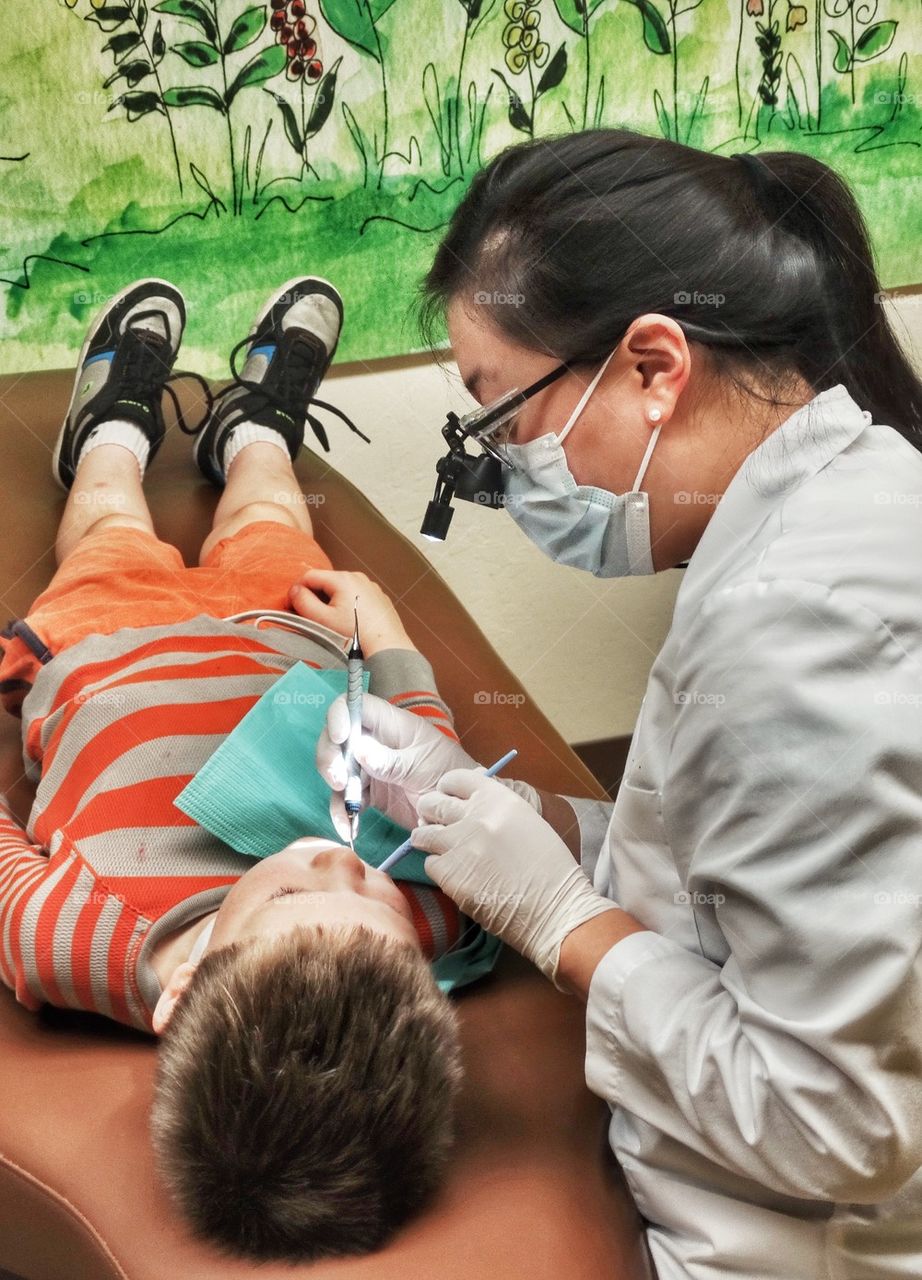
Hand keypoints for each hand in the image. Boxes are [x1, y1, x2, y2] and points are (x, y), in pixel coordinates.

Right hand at [289, 569, 414, 657]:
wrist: (387, 648)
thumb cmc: (354, 635)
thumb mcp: (322, 619)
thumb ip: (303, 602)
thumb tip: (294, 590)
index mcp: (342, 578)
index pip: (309, 576)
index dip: (297, 590)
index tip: (292, 608)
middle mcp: (358, 577)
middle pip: (326, 582)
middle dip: (314, 596)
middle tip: (309, 617)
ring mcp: (371, 587)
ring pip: (341, 590)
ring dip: (331, 601)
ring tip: (330, 622)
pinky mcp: (379, 598)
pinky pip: (356, 597)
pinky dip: (347, 605)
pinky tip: (349, 623)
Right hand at [317, 691, 479, 838]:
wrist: (461, 809)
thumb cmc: (450, 774)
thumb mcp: (424, 766)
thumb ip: (392, 761)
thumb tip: (360, 751)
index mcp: (391, 725)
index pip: (355, 706)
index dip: (340, 716)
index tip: (339, 738)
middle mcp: (376, 742)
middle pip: (338, 738)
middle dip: (330, 757)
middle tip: (338, 780)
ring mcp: (371, 768)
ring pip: (338, 770)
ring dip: (336, 789)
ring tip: (347, 810)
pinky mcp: (370, 793)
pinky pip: (347, 799)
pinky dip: (343, 814)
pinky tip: (349, 829)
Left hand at [413, 769, 618, 985]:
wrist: (554, 909)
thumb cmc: (549, 868)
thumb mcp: (527, 821)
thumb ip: (496, 806)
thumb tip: (468, 794)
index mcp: (498, 799)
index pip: (455, 779)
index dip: (447, 789)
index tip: (447, 798)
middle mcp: (475, 816)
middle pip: (432, 804)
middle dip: (431, 813)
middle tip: (437, 824)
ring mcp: (459, 844)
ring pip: (422, 834)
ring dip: (428, 841)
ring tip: (441, 851)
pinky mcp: (449, 874)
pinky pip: (430, 864)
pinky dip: (439, 870)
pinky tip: (457, 876)